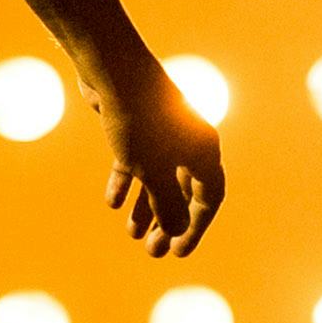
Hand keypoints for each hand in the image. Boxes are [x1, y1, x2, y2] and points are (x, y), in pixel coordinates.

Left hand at [96, 59, 224, 258]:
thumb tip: (176, 232)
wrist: (112, 70)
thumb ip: (166, 205)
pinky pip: (137, 160)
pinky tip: (112, 202)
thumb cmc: (139, 122)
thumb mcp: (153, 172)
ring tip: (131, 233)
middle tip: (152, 250)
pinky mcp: (137, 124)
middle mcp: (188, 140)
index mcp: (204, 150)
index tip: (178, 252)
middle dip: (168, 221)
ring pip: (158, 177)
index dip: (196, 227)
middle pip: (183, 190)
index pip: (209, 197)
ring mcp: (162, 131)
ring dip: (146, 206)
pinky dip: (127, 181)